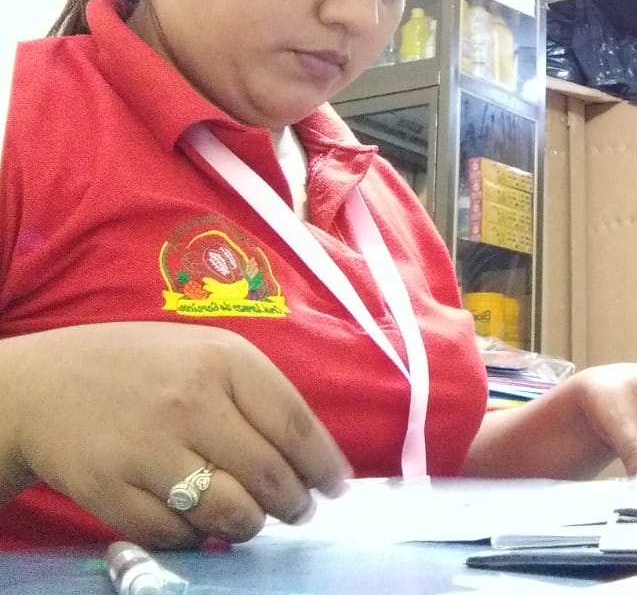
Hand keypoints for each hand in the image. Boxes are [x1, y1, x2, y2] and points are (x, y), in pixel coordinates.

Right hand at [2, 322, 349, 547]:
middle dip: (294, 503)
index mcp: (223, 360)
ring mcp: (148, 449)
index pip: (294, 425)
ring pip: (230, 513)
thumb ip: (259, 396)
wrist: (46, 385)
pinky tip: (199, 522)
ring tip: (252, 518)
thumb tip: (311, 456)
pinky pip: (177, 535)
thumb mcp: (208, 353)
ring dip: (251, 525)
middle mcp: (189, 403)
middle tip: (298, 510)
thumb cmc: (145, 368)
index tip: (336, 486)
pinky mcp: (111, 491)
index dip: (323, 464)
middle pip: (269, 476)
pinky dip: (197, 538)